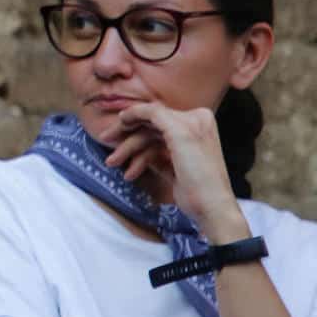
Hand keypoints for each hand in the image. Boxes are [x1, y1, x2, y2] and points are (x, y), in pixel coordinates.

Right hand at [108, 102, 250, 240]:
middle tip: (106, 140)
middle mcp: (189, 129)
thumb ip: (157, 114)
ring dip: (130, 153)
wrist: (210, 207)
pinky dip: (139, 164)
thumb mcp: (180, 133)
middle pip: (150, 128)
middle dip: (128, 138)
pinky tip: (130, 173)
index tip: (116, 122)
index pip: (157, 112)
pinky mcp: (174, 164)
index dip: (135, 116)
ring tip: (113, 163)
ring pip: (147, 144)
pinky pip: (151, 158)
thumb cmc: (200, 171)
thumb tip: (134, 110)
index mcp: (195, 118)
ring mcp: (181, 148)